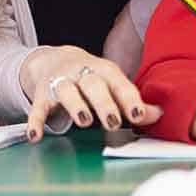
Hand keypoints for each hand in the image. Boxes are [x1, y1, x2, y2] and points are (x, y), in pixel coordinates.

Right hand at [20, 46, 161, 141]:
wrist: (56, 60)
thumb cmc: (93, 79)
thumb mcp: (113, 85)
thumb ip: (132, 102)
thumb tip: (159, 115)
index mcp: (104, 71)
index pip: (118, 83)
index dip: (129, 98)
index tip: (138, 114)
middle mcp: (82, 73)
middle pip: (93, 85)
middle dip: (103, 103)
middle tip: (113, 122)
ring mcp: (61, 82)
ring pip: (67, 91)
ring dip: (75, 105)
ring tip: (83, 121)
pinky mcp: (42, 94)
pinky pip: (38, 107)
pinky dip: (36, 121)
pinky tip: (36, 135)